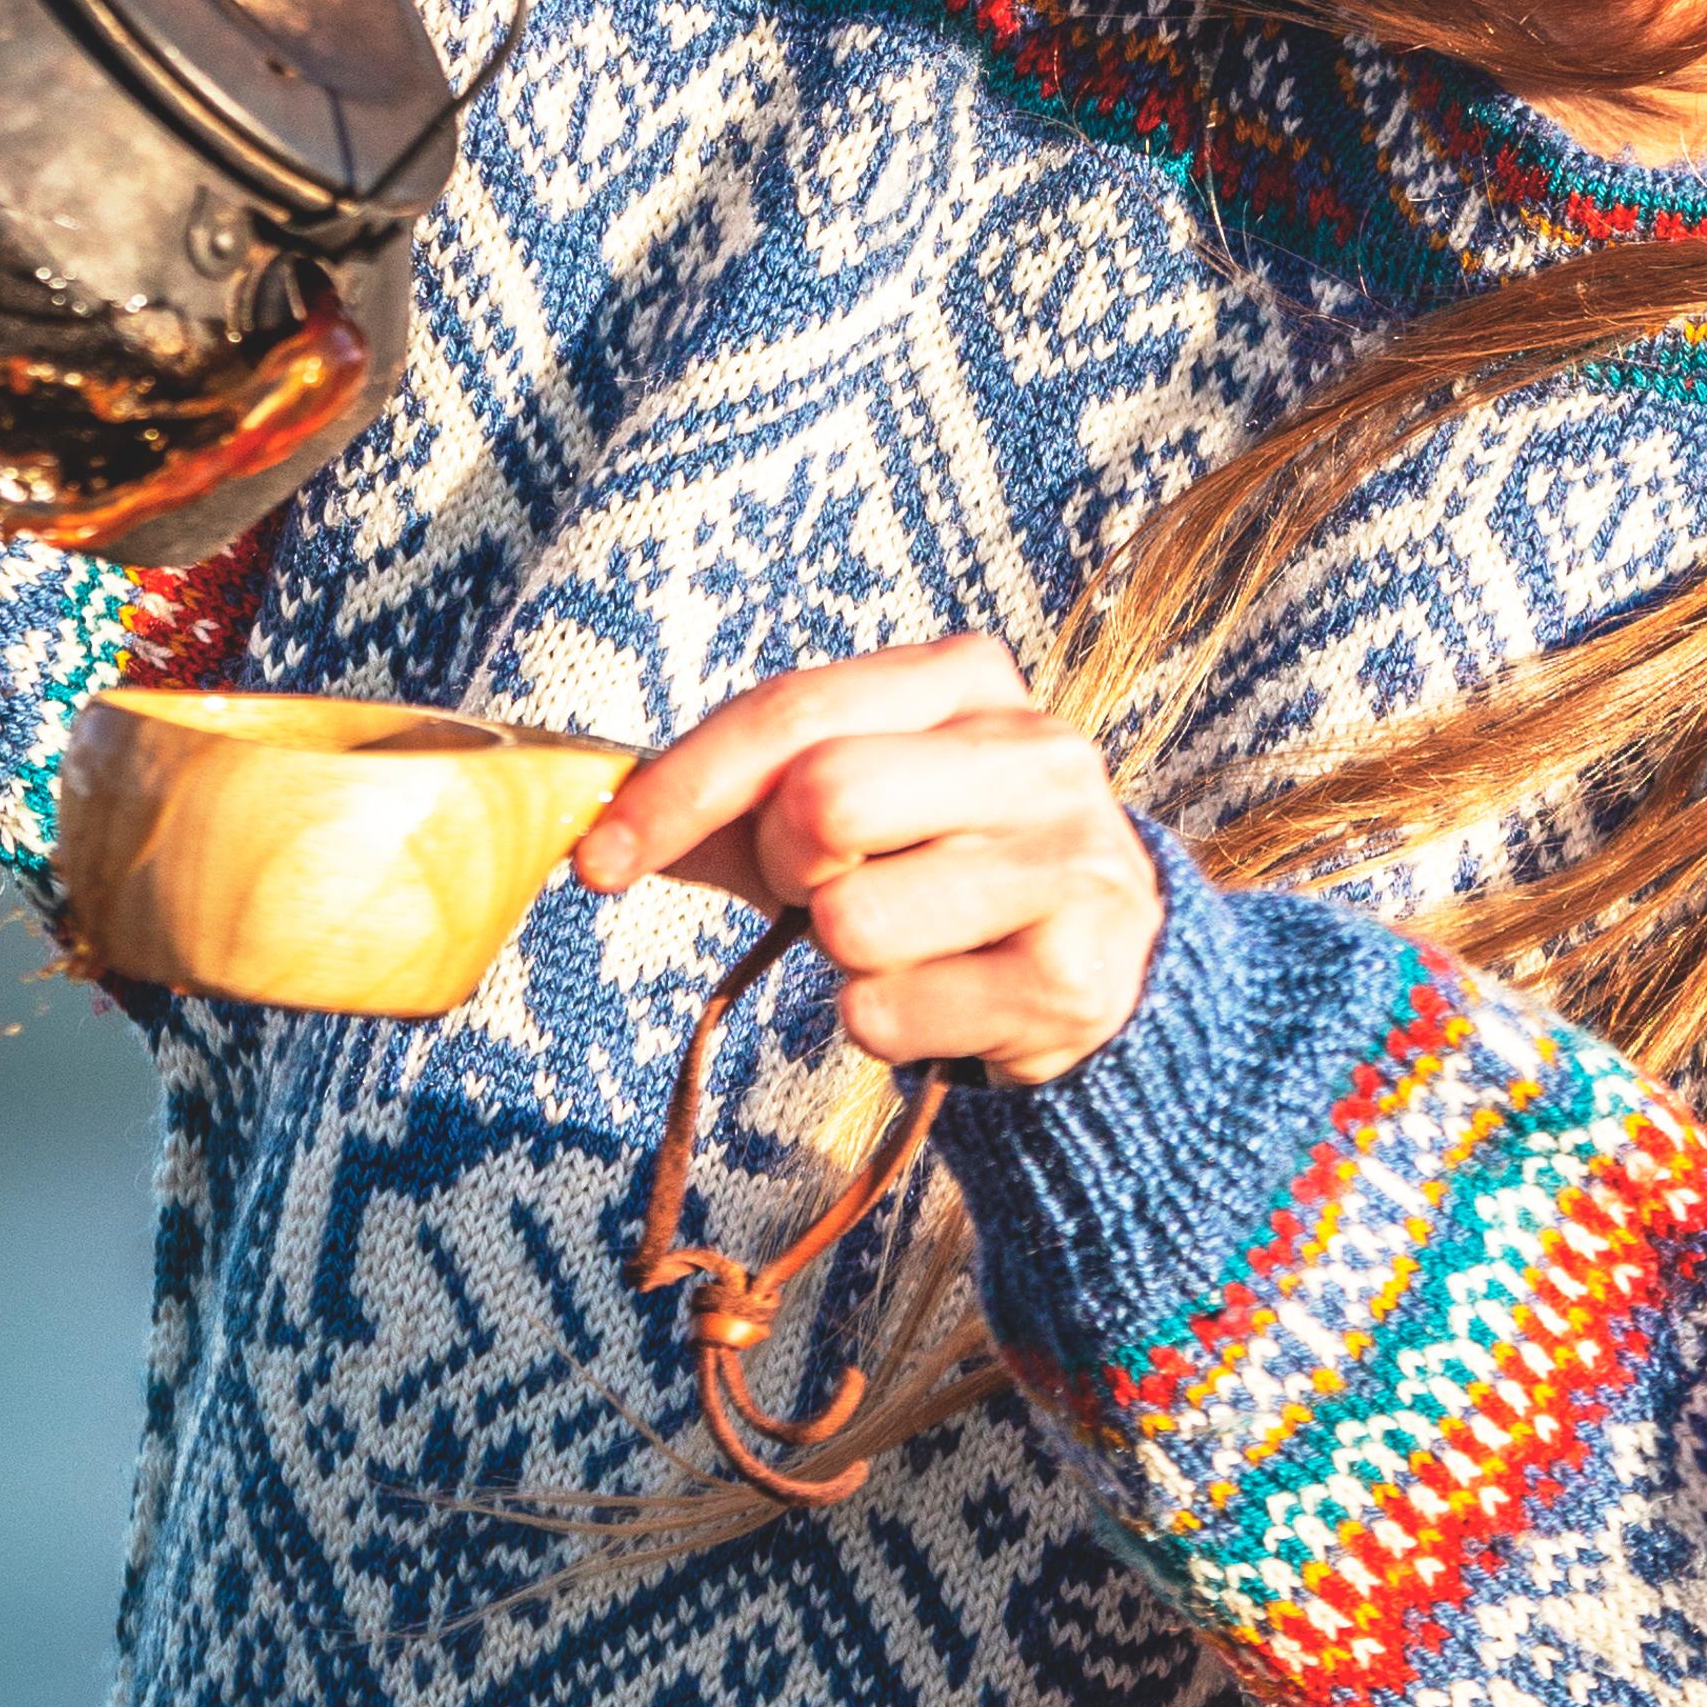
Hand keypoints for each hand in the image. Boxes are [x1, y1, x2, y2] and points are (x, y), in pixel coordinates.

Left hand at [572, 640, 1164, 1089]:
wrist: (1111, 968)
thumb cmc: (946, 869)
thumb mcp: (860, 803)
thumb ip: (741, 795)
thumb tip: (595, 820)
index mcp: (968, 681)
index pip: (792, 713)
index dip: (678, 788)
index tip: (597, 859)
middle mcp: (1035, 751)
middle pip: (820, 803)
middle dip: (786, 868)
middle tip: (823, 891)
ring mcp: (1067, 861)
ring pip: (851, 922)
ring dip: (842, 959)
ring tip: (904, 945)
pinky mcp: (1073, 975)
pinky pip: (888, 1015)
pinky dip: (884, 1026)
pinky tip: (947, 1000)